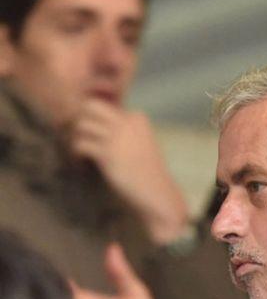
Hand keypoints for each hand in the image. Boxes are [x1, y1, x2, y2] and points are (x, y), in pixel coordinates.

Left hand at [70, 99, 187, 243]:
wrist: (157, 193)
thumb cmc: (149, 172)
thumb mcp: (142, 143)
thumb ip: (126, 132)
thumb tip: (101, 127)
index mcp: (137, 118)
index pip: (109, 106)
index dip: (99, 120)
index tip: (97, 134)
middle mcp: (126, 123)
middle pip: (91, 106)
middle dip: (83, 118)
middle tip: (83, 134)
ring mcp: (116, 138)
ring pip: (82, 124)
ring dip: (78, 136)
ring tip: (81, 150)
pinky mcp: (107, 154)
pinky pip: (80, 143)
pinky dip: (77, 152)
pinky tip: (81, 160)